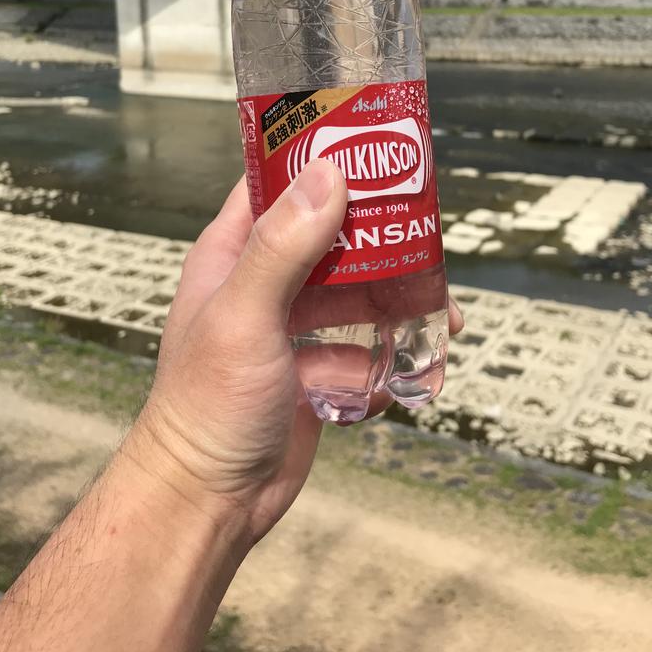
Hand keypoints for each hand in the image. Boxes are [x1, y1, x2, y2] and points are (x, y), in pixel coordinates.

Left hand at [126, 160, 463, 546]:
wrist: (208, 502)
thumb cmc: (207, 404)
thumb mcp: (244, 315)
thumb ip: (283, 247)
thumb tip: (330, 173)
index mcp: (235, 252)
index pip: (281, 183)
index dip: (325, 160)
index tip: (380, 150)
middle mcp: (266, 281)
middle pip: (337, 237)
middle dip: (384, 241)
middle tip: (431, 241)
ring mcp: (293, 327)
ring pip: (360, 295)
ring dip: (400, 306)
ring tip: (444, 320)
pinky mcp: (316, 371)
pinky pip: (365, 351)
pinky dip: (389, 361)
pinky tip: (405, 379)